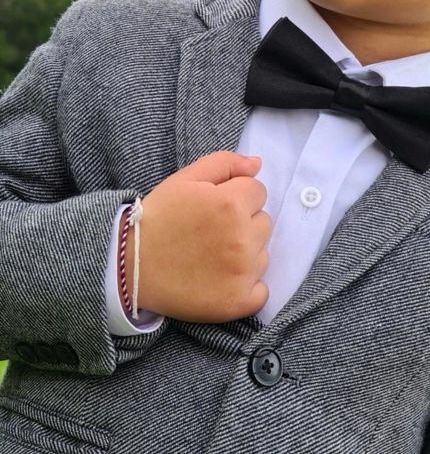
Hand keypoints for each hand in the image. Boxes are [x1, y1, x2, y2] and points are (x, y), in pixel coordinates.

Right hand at [119, 151, 270, 322]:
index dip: (235, 196)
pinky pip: (261, 291)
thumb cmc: (158, 218)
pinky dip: (247, 287)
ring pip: (262, 254)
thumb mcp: (185, 179)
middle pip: (263, 222)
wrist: (129, 267)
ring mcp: (242, 273)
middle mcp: (242, 238)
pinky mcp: (238, 302)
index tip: (214, 208)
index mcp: (231, 204)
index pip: (258, 191)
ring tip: (212, 256)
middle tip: (211, 232)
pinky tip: (221, 280)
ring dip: (245, 253)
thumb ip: (225, 163)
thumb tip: (257, 164)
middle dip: (243, 223)